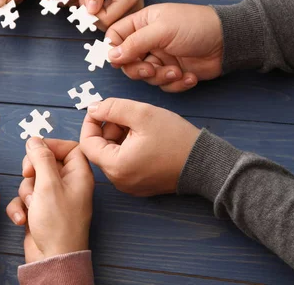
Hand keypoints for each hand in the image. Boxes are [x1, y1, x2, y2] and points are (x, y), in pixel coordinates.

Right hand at [6, 138, 93, 262]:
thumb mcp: (48, 185)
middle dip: (32, 169)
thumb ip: (41, 158)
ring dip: (25, 191)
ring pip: (32, 180)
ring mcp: (54, 198)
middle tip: (28, 175)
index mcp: (79, 175)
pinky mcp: (40, 210)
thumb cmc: (58, 224)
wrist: (52, 260)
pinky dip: (20, 206)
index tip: (36, 150)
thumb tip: (34, 139)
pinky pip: (25, 198)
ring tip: (31, 205)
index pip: (69, 147)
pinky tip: (23, 219)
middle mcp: (68, 184)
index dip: (52, 145)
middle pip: (46, 161)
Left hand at [79, 98, 200, 195]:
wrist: (206, 163)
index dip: (90, 122)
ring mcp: (129, 186)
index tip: (101, 108)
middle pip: (99, 149)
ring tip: (138, 124)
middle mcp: (119, 181)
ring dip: (118, 136)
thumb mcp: (142, 114)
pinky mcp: (140, 185)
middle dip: (108, 128)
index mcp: (115, 167)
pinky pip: (124, 163)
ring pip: (112, 155)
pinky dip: (127, 147)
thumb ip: (112, 108)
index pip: (86, 143)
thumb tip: (92, 108)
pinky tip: (144, 136)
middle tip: (126, 114)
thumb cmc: (176, 139)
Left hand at [83, 0, 170, 29]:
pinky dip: (101, 8)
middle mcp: (134, 9)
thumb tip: (89, 11)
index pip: (105, 20)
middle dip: (92, 13)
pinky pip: (111, 16)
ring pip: (107, 21)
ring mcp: (133, 11)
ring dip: (95, 11)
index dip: (90, 13)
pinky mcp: (128, 10)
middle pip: (107, 24)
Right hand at [106, 3, 223, 92]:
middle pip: (127, 62)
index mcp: (142, 24)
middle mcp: (149, 41)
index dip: (114, 50)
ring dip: (160, 77)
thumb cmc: (196, 26)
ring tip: (176, 71)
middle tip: (151, 69)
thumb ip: (134, 43)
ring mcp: (161, 57)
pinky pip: (163, 85)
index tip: (121, 59)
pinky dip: (175, 84)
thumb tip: (111, 56)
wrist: (229, 41)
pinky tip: (189, 76)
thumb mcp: (161, 30)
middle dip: (138, 69)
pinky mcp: (174, 72)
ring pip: (145, 76)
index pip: (115, 37)